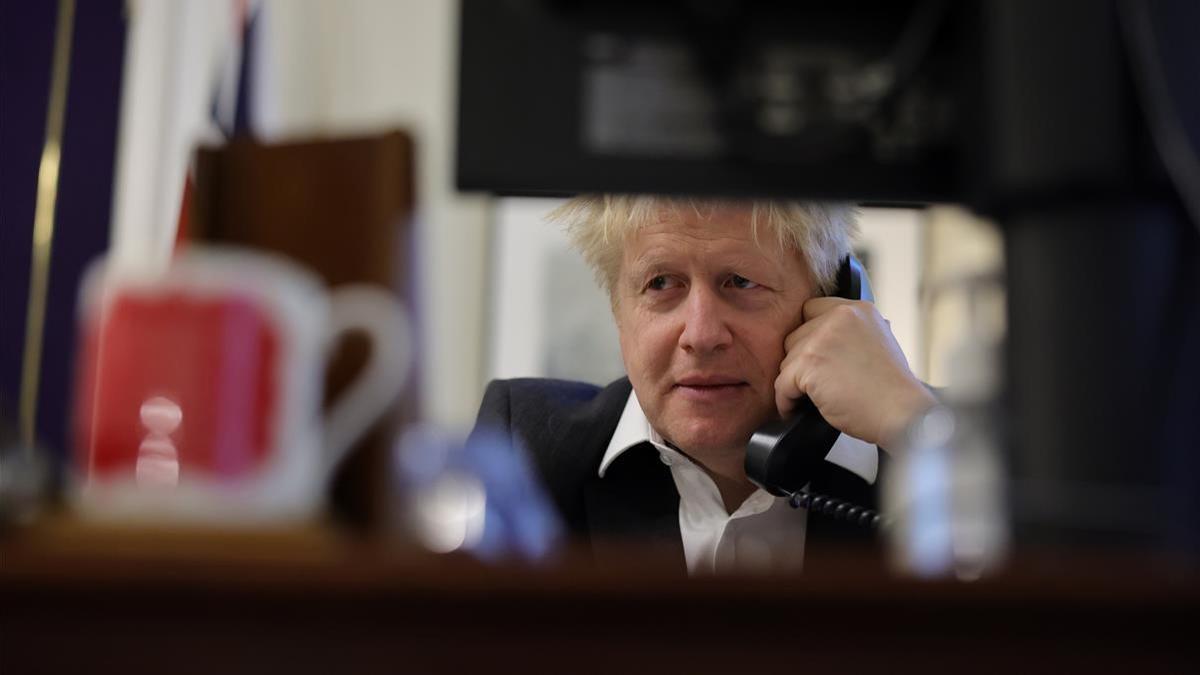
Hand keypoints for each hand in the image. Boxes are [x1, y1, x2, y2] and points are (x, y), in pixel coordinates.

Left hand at [775, 297, 936, 448]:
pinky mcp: (809, 363)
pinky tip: (796, 410)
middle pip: (795, 337)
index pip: (811, 310)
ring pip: (787, 361)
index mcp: (857, 310)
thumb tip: (824, 340)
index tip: (813, 358)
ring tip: (808, 400)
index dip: (809, 336)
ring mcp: (821, 339)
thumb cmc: (892, 389)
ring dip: (794, 383)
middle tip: (812, 384)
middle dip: (800, 363)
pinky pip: (782, 384)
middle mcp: (839, 317)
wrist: (901, 413)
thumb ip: (850, 334)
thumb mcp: (878, 343)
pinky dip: (786, 401)